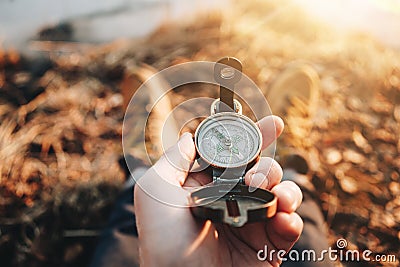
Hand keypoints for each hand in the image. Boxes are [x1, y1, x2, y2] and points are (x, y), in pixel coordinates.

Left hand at [134, 116, 302, 266]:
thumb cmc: (163, 244)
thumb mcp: (155, 194)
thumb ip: (173, 161)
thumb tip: (189, 138)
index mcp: (205, 187)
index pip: (232, 154)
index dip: (252, 137)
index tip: (272, 124)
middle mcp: (230, 200)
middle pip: (261, 169)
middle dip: (267, 166)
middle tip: (255, 179)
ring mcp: (250, 222)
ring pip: (282, 192)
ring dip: (284, 188)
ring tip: (272, 197)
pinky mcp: (267, 246)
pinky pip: (290, 224)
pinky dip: (291, 219)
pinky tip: (282, 220)